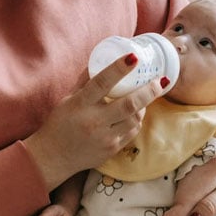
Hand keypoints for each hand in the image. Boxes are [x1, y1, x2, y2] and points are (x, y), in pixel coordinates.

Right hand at [24, 52, 166, 189]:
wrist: (54, 157)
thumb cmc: (60, 123)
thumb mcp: (68, 98)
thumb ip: (86, 80)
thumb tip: (102, 58)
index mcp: (80, 104)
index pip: (101, 83)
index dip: (118, 69)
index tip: (134, 58)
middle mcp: (93, 121)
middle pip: (128, 105)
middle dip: (148, 91)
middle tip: (162, 81)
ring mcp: (104, 138)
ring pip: (134, 119)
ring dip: (144, 105)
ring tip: (148, 94)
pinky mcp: (112, 149)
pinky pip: (132, 132)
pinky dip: (136, 120)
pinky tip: (136, 112)